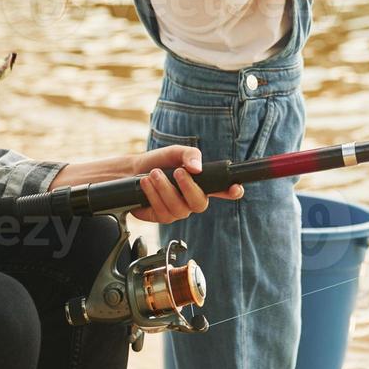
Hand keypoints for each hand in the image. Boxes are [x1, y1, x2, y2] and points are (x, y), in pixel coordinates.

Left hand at [128, 146, 243, 224]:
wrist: (133, 171)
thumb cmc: (158, 162)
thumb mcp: (175, 152)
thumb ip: (189, 155)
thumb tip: (197, 167)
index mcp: (202, 184)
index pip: (223, 190)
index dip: (232, 191)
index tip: (235, 188)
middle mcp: (192, 200)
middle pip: (200, 204)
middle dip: (188, 188)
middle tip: (178, 172)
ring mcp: (178, 210)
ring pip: (178, 208)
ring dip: (165, 189)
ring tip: (154, 174)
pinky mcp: (162, 216)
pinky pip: (162, 212)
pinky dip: (153, 195)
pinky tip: (146, 184)